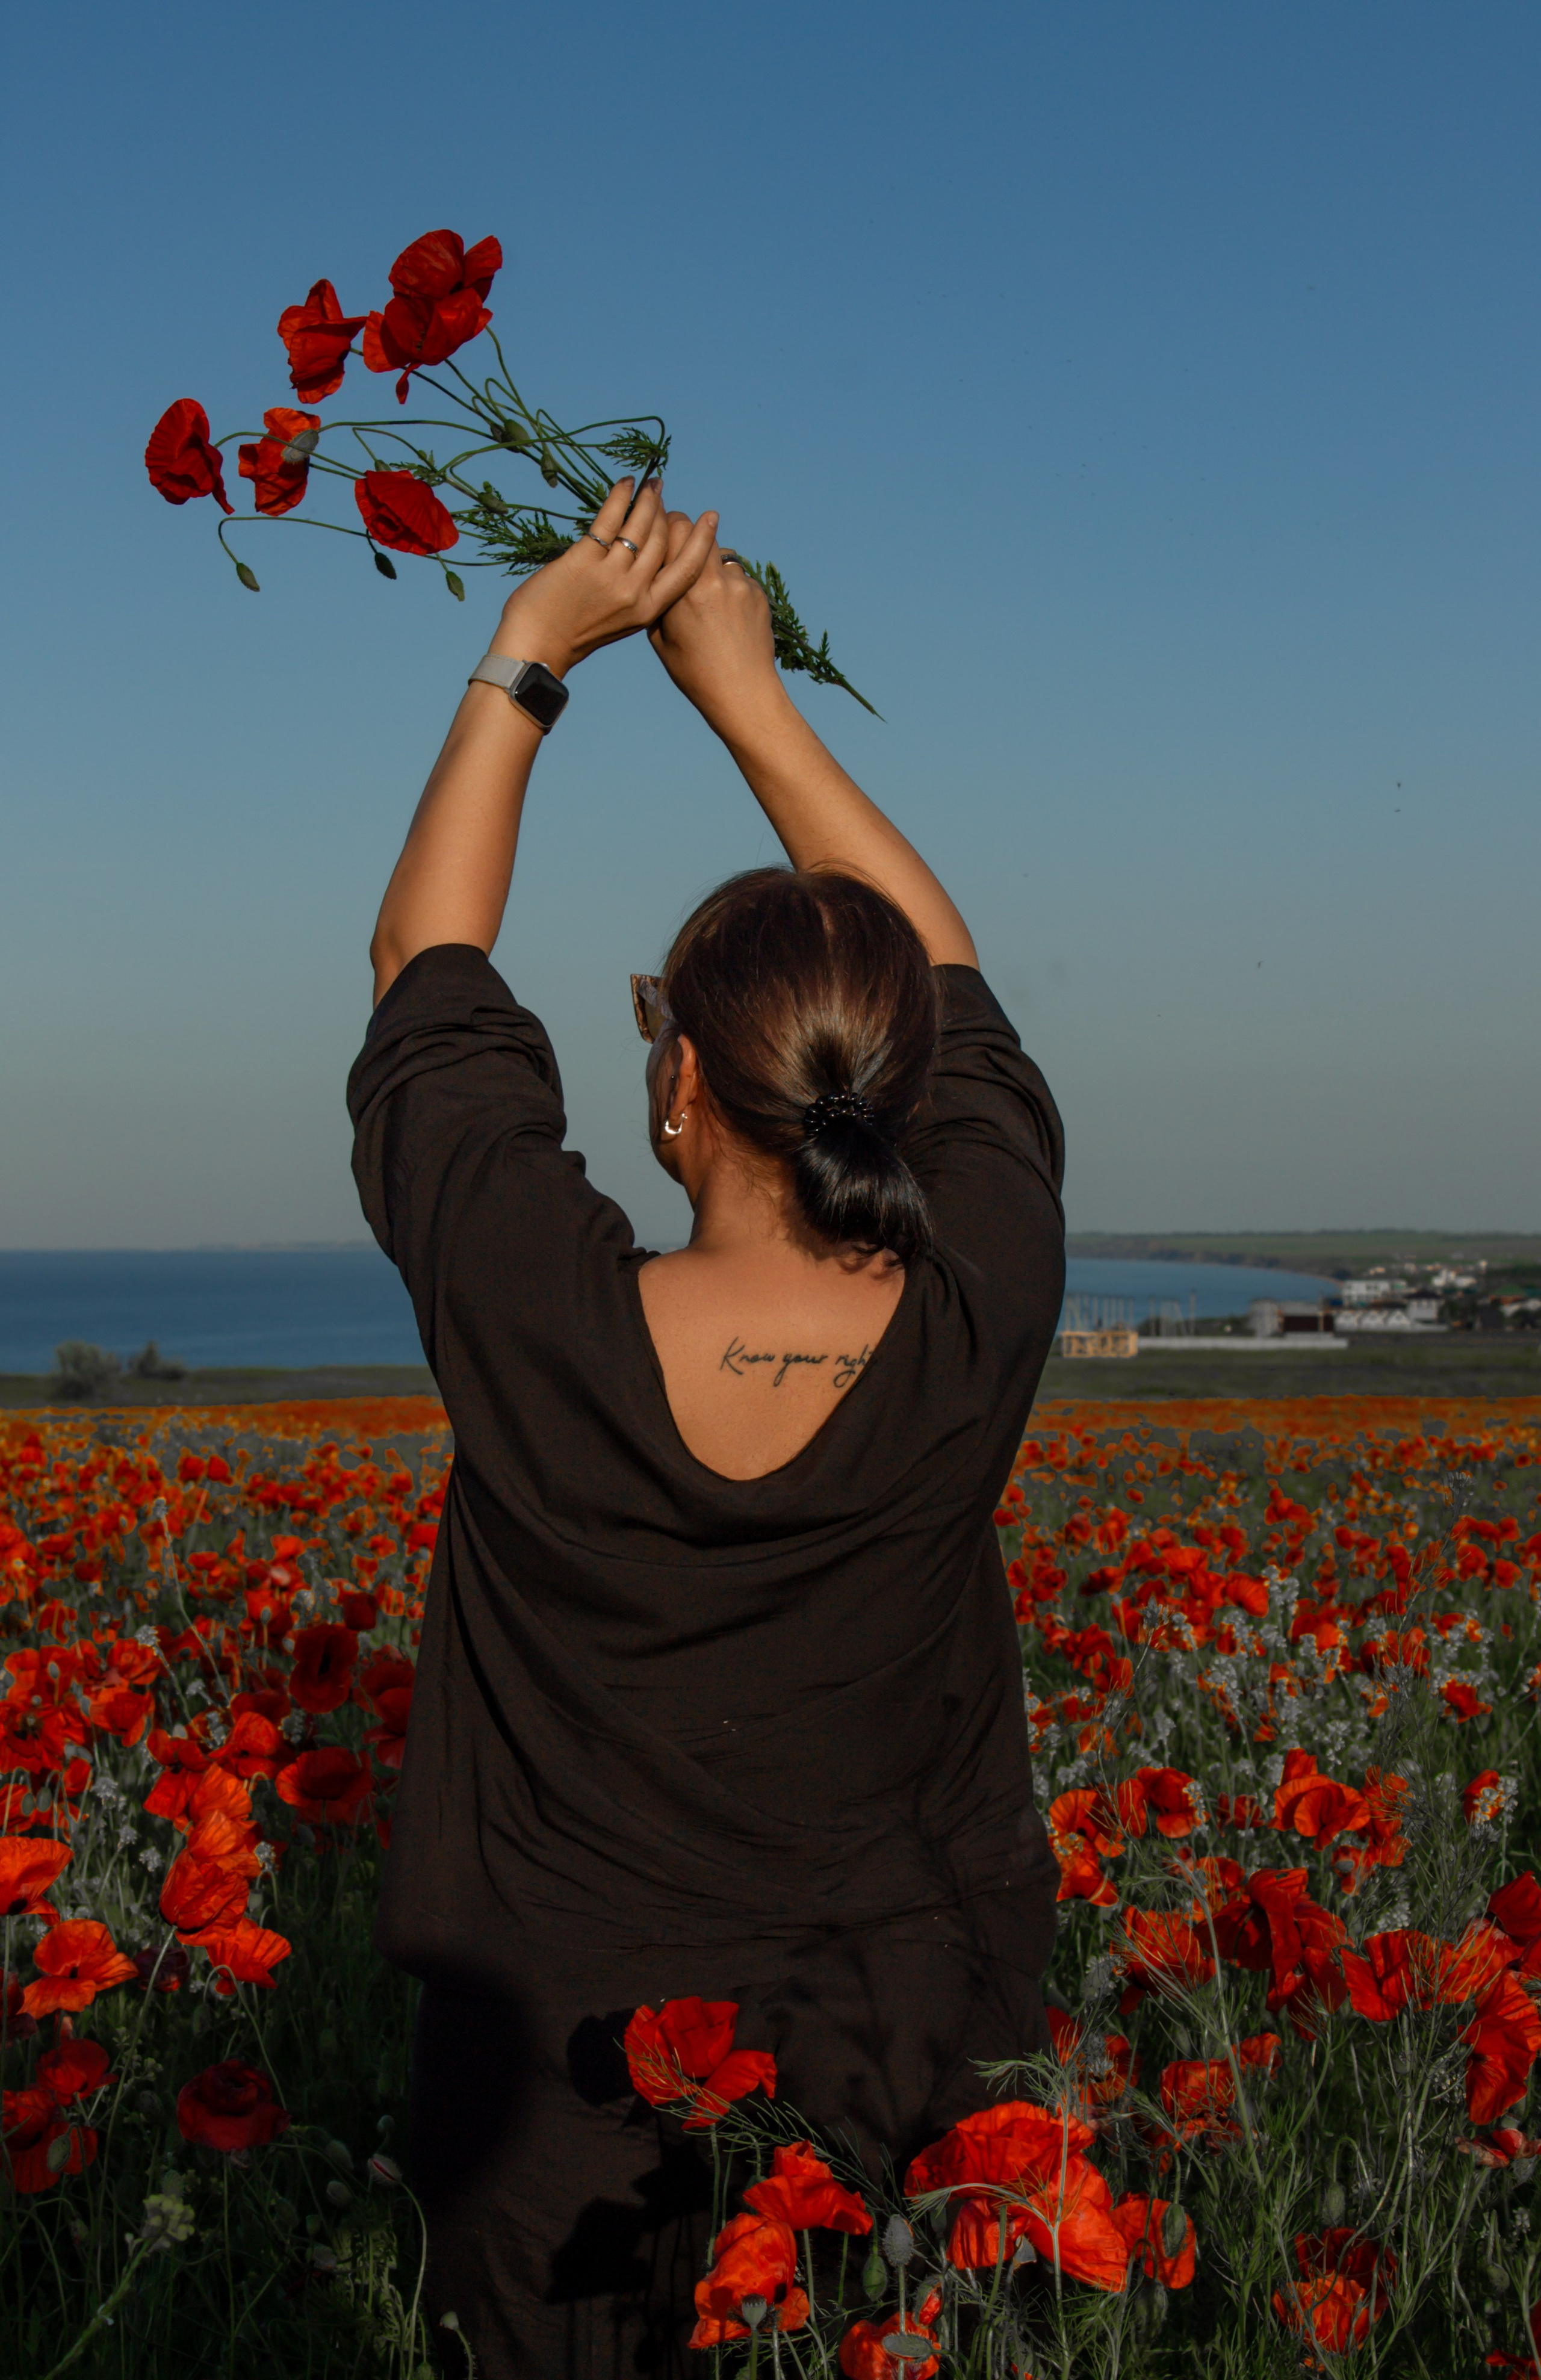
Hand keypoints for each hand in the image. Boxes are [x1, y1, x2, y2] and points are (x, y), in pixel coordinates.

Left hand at [489, 480, 718, 677]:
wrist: (536, 645)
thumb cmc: (574, 633)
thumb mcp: (620, 620)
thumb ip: (637, 594)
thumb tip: (645, 557)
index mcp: (648, 610)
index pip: (686, 570)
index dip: (701, 541)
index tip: (710, 518)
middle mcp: (635, 591)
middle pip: (662, 540)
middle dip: (665, 511)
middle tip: (660, 492)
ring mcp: (611, 575)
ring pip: (640, 526)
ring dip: (646, 498)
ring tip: (649, 484)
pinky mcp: (585, 559)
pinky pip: (609, 520)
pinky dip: (620, 497)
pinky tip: (625, 483)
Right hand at [648, 520, 784, 732]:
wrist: (743, 694)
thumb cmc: (695, 673)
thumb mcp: (660, 639)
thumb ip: (659, 599)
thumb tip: (658, 570)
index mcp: (684, 590)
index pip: (678, 528)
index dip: (669, 523)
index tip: (665, 530)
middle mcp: (714, 581)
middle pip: (702, 531)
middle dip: (691, 537)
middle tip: (684, 552)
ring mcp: (741, 586)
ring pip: (723, 555)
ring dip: (713, 566)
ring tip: (708, 598)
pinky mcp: (759, 595)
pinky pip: (740, 578)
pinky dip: (731, 588)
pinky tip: (727, 616)